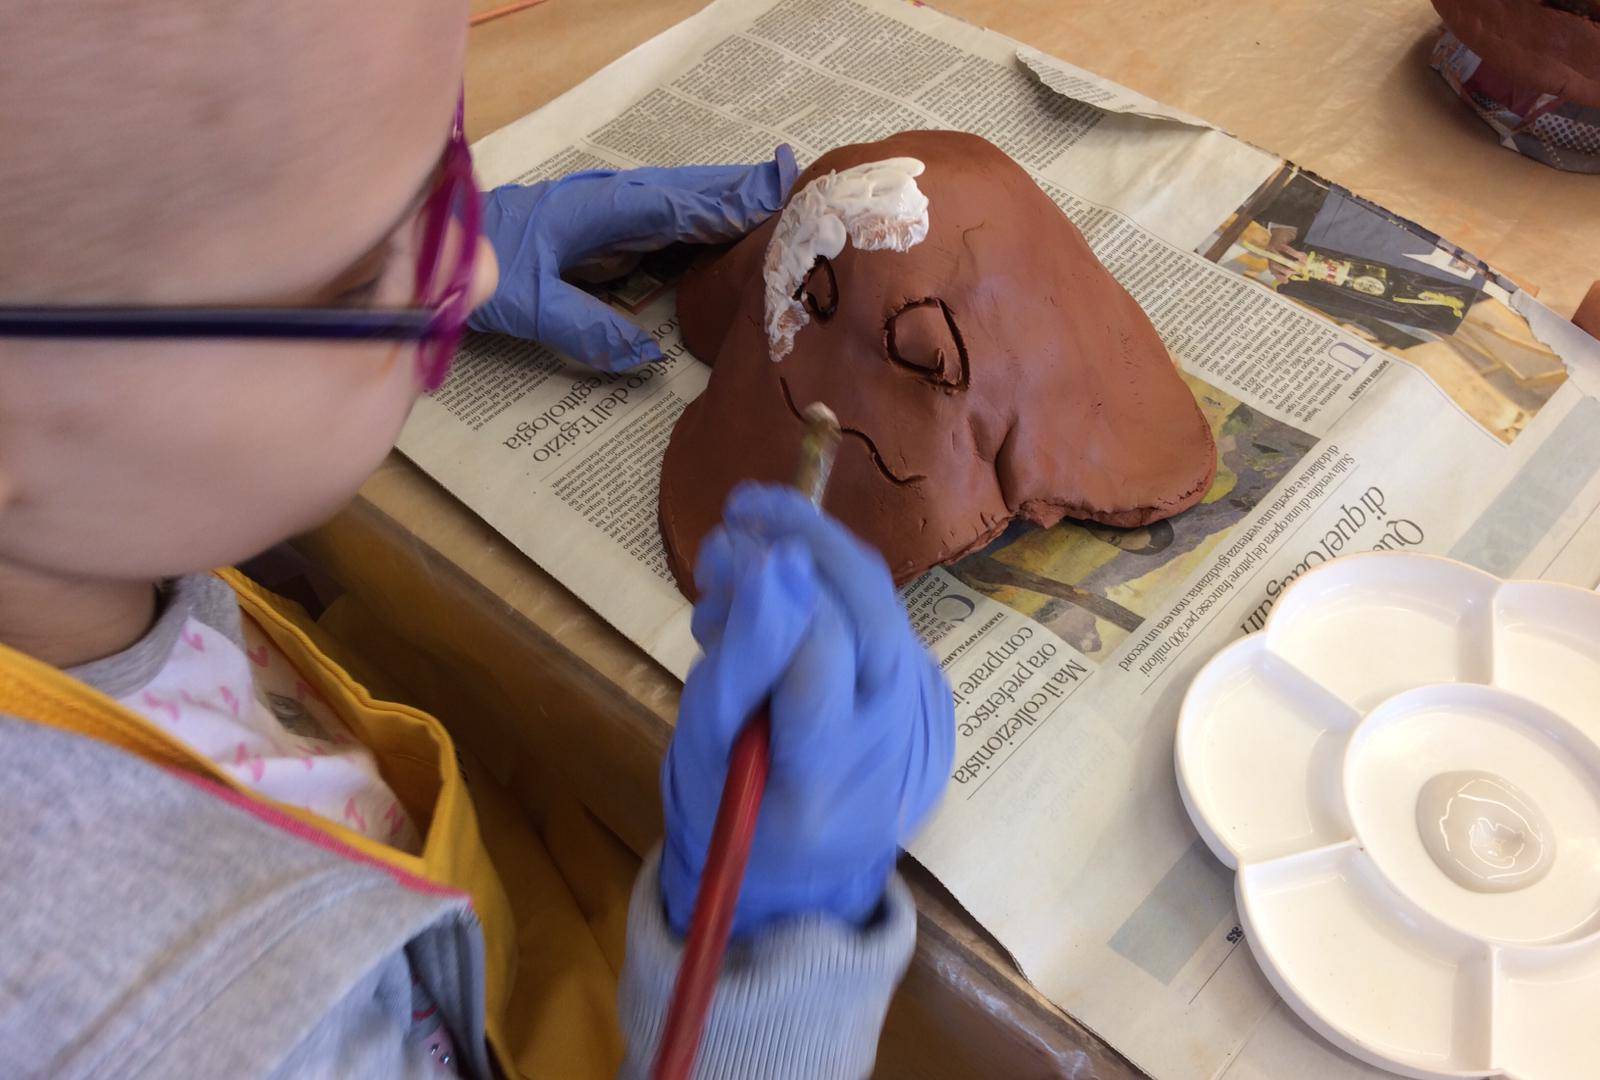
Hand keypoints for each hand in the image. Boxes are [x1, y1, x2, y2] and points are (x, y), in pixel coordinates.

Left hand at [468, 147, 797, 371]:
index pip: (676, 204)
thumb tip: (648, 359)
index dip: (726, 202)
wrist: (422, 257)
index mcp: (596, 210)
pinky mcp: (599, 239)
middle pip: (686, 195)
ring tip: (777, 212)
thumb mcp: (526, 305)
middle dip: (739, 193)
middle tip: (796, 190)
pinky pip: (661, 232)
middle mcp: (608, 205)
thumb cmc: (471, 271)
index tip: (776, 196)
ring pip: (677, 209)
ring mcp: (604, 219)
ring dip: (723, 209)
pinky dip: (697, 232)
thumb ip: (585, 329)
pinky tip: (721, 243)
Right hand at [660, 484, 954, 938]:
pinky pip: (873, 610)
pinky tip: (768, 583)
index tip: (725, 540)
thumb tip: (770, 558)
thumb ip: (739, 661)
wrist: (804, 864)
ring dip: (811, 554)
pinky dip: (822, 580)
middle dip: (810, 541)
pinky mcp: (920, 681)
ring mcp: (918, 710)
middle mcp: (891, 739)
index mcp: (825, 779)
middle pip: (869, 612)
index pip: (818, 663)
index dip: (777, 593)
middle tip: (743, 505)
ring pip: (876, 601)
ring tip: (737, 549)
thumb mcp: (705, 750)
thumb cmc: (731, 810)